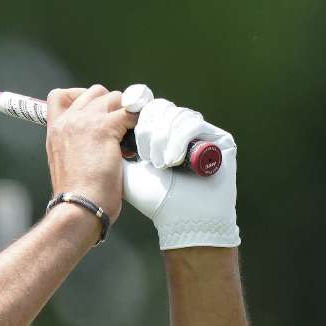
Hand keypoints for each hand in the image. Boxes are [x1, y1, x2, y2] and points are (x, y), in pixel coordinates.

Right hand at [46, 85, 136, 223]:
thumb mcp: (66, 165)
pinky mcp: (105, 128)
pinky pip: (130, 111)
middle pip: (94, 92)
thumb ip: (76, 147)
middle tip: (120, 127)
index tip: (94, 110)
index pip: (59, 96)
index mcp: (55, 131)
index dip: (80, 95)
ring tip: (130, 135)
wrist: (79, 206)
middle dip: (111, 104)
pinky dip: (139, 120)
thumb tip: (98, 143)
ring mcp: (85, 122)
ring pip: (114, 97)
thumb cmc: (76, 195)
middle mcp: (68, 121)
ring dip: (126, 113)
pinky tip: (139, 137)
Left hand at [122, 96, 239, 249]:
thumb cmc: (153, 198)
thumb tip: (104, 116)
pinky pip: (194, 123)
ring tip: (158, 163)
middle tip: (144, 155)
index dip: (135, 111)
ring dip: (161, 138)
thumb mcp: (126, 167)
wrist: (180, 218)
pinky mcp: (220, 139)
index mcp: (161, 133)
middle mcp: (182, 130)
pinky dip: (178, 140)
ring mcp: (202, 133)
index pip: (146, 107)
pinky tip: (171, 161)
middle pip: (160, 107)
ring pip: (175, 114)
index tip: (124, 124)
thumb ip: (116, 142)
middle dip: (147, 129)